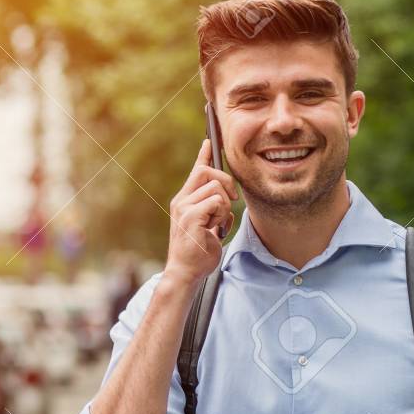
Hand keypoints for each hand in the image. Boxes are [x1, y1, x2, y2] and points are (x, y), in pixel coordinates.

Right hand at [164, 139, 237, 288]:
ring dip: (225, 206)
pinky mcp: (191, 217)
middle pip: (206, 171)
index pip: (196, 171)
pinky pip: (216, 202)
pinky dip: (222, 215)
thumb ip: (213, 209)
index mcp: (185, 201)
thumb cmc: (198, 252)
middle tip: (232, 200)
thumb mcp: (208, 225)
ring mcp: (184, 208)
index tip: (210, 140)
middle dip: (225, 181)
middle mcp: (181, 200)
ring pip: (215, 188)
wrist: (185, 273)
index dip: (204, 155)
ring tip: (219, 223)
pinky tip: (217, 228)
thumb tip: (226, 197)